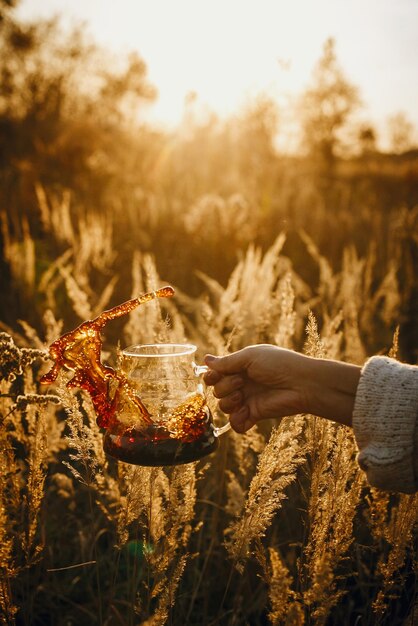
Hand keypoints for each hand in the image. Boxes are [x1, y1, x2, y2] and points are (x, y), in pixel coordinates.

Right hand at [204, 345, 359, 432]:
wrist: (302, 384)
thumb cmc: (279, 364)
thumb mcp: (251, 357)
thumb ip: (227, 362)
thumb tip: (205, 360)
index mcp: (241, 367)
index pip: (216, 374)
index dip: (211, 376)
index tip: (216, 375)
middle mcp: (242, 384)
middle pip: (217, 390)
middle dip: (224, 387)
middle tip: (241, 382)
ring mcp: (247, 400)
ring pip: (223, 407)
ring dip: (228, 402)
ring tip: (242, 397)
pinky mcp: (254, 415)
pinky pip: (236, 424)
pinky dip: (237, 421)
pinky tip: (246, 412)